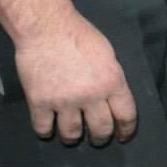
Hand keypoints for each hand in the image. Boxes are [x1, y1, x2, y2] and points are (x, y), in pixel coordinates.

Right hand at [14, 11, 137, 145]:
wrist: (47, 28)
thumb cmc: (80, 36)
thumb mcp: (108, 56)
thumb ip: (112, 79)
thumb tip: (114, 99)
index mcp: (112, 82)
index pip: (126, 116)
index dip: (126, 130)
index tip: (123, 136)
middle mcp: (91, 96)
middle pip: (101, 130)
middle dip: (101, 138)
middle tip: (96, 138)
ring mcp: (64, 101)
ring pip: (72, 134)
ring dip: (73, 138)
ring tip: (72, 135)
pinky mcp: (39, 102)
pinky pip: (43, 128)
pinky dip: (46, 131)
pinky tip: (48, 128)